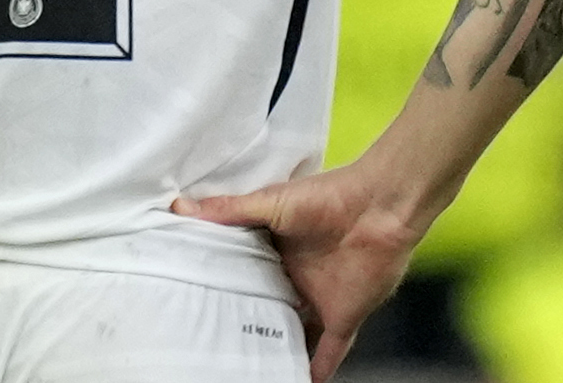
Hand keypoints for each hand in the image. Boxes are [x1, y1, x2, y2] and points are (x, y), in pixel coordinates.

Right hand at [173, 163, 427, 380]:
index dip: (226, 285)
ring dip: (277, 350)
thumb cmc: (330, 196)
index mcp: (277, 248)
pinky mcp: (341, 317)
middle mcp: (296, 277)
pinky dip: (314, 372)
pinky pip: (326, 353)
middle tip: (216, 341)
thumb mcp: (271, 202)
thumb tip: (180, 206)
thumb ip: (229, 210)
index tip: (198, 298)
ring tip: (248, 367)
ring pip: (293, 334)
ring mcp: (318, 299)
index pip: (246, 273)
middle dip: (247, 323)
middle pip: (267, 306)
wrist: (381, 207)